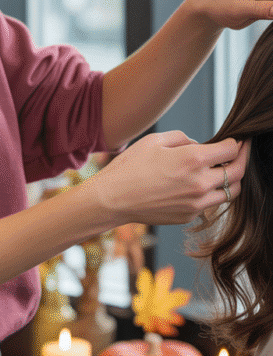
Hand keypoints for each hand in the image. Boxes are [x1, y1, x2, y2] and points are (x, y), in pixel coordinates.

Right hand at [94, 131, 247, 225]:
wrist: (113, 199)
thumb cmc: (130, 167)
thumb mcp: (155, 140)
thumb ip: (183, 138)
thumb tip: (198, 145)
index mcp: (193, 159)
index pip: (231, 150)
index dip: (236, 142)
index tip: (235, 140)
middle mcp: (200, 183)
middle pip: (238, 172)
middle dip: (242, 159)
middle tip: (239, 153)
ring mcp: (196, 204)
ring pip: (230, 193)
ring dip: (229, 181)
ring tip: (221, 172)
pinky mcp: (188, 217)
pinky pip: (209, 205)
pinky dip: (209, 195)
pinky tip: (196, 186)